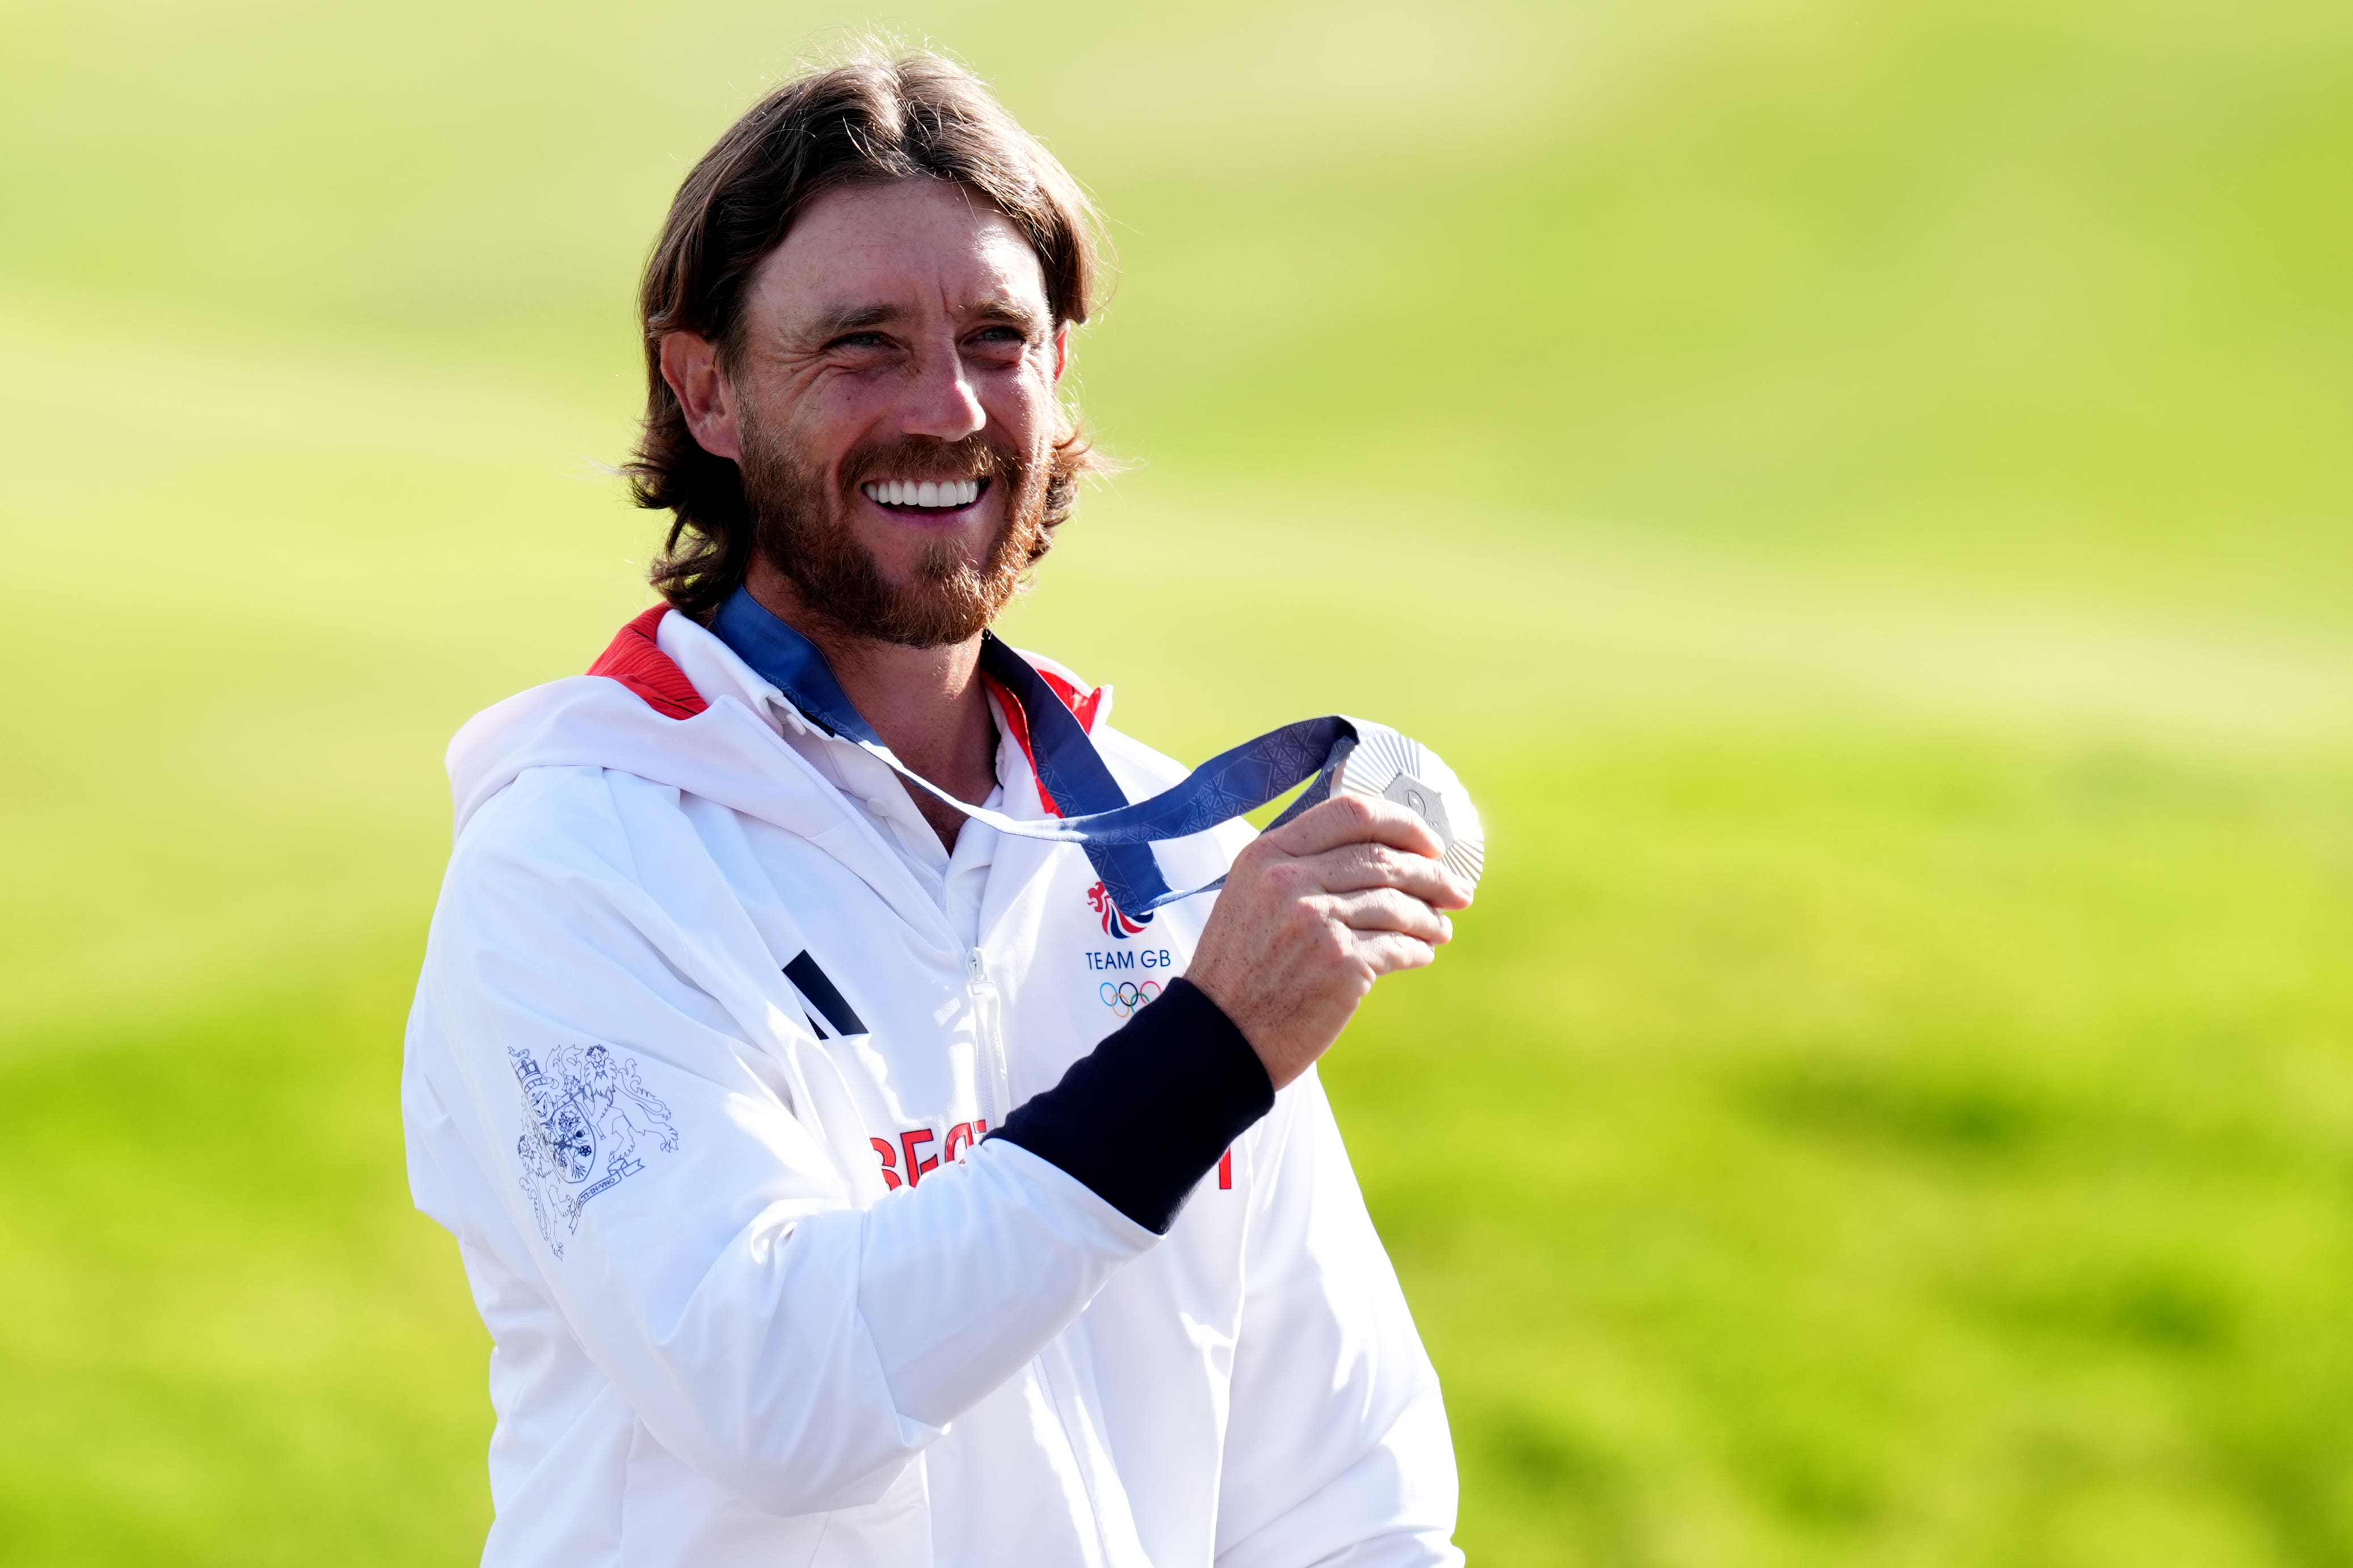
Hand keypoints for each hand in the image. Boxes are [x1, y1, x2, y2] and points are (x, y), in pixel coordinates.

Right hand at [1184, 794, 1473, 1089]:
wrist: (1218, 1036)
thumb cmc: (1238, 970)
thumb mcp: (1249, 896)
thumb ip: (1299, 866)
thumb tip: (1379, 853)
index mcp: (1268, 854)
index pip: (1351, 812)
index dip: (1402, 823)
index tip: (1430, 843)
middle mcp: (1290, 879)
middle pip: (1384, 858)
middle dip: (1433, 874)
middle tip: (1457, 889)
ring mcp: (1317, 921)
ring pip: (1399, 904)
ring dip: (1429, 918)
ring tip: (1440, 929)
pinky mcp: (1341, 964)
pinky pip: (1399, 946)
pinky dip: (1417, 950)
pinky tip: (1420, 955)